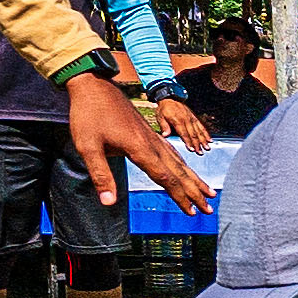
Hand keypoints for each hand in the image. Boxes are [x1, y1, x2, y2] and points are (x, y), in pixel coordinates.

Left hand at [68, 67, 212, 216]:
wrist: (93, 85)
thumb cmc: (88, 114)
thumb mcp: (88, 146)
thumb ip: (101, 175)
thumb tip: (109, 202)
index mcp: (139, 147)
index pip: (165, 177)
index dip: (179, 196)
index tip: (192, 212)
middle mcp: (151, 142)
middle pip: (178, 171)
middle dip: (194, 191)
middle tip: (209, 208)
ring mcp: (152, 136)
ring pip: (178, 161)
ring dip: (193, 178)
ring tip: (207, 191)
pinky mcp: (148, 131)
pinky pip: (171, 151)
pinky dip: (182, 164)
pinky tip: (184, 169)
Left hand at [153, 94, 211, 151]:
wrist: (170, 98)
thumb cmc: (164, 109)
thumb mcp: (160, 117)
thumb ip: (164, 126)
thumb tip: (165, 135)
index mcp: (177, 121)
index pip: (184, 133)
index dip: (188, 142)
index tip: (192, 149)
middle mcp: (186, 120)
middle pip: (193, 134)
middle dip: (197, 144)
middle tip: (200, 153)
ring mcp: (191, 118)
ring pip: (199, 131)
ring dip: (203, 140)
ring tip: (207, 148)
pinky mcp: (194, 117)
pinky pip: (201, 126)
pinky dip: (206, 133)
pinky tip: (209, 139)